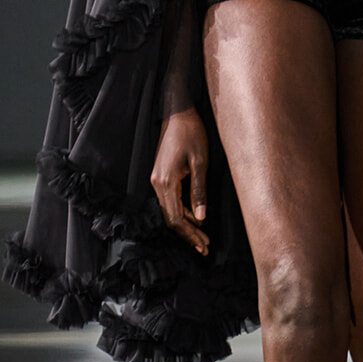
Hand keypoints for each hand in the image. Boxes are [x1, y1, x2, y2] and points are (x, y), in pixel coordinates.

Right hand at [150, 107, 208, 254]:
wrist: (177, 113)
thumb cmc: (192, 134)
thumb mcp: (200, 162)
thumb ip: (199, 192)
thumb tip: (202, 219)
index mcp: (166, 182)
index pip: (176, 218)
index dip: (190, 235)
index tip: (204, 246)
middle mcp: (157, 184)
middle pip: (171, 218)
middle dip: (188, 235)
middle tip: (205, 247)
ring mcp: (157, 180)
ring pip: (170, 210)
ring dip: (187, 225)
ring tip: (204, 237)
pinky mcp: (161, 176)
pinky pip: (171, 200)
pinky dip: (183, 211)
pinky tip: (197, 218)